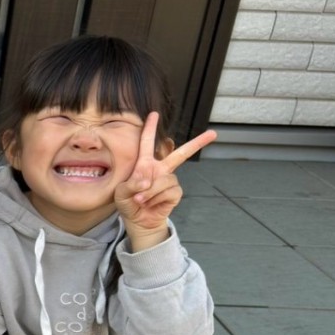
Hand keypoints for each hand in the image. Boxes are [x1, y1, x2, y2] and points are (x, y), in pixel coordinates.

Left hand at [115, 113, 215, 249]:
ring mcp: (169, 180)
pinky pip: (169, 192)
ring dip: (150, 192)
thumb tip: (147, 180)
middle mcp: (160, 169)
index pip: (147, 143)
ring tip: (140, 200)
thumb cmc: (128, 203)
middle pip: (181, 154)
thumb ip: (131, 184)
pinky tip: (151, 204)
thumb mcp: (121, 193)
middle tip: (213, 134)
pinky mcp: (175, 193)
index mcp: (145, 164)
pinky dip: (156, 199)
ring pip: (164, 180)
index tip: (154, 114)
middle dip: (197, 143)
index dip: (150, 128)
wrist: (137, 221)